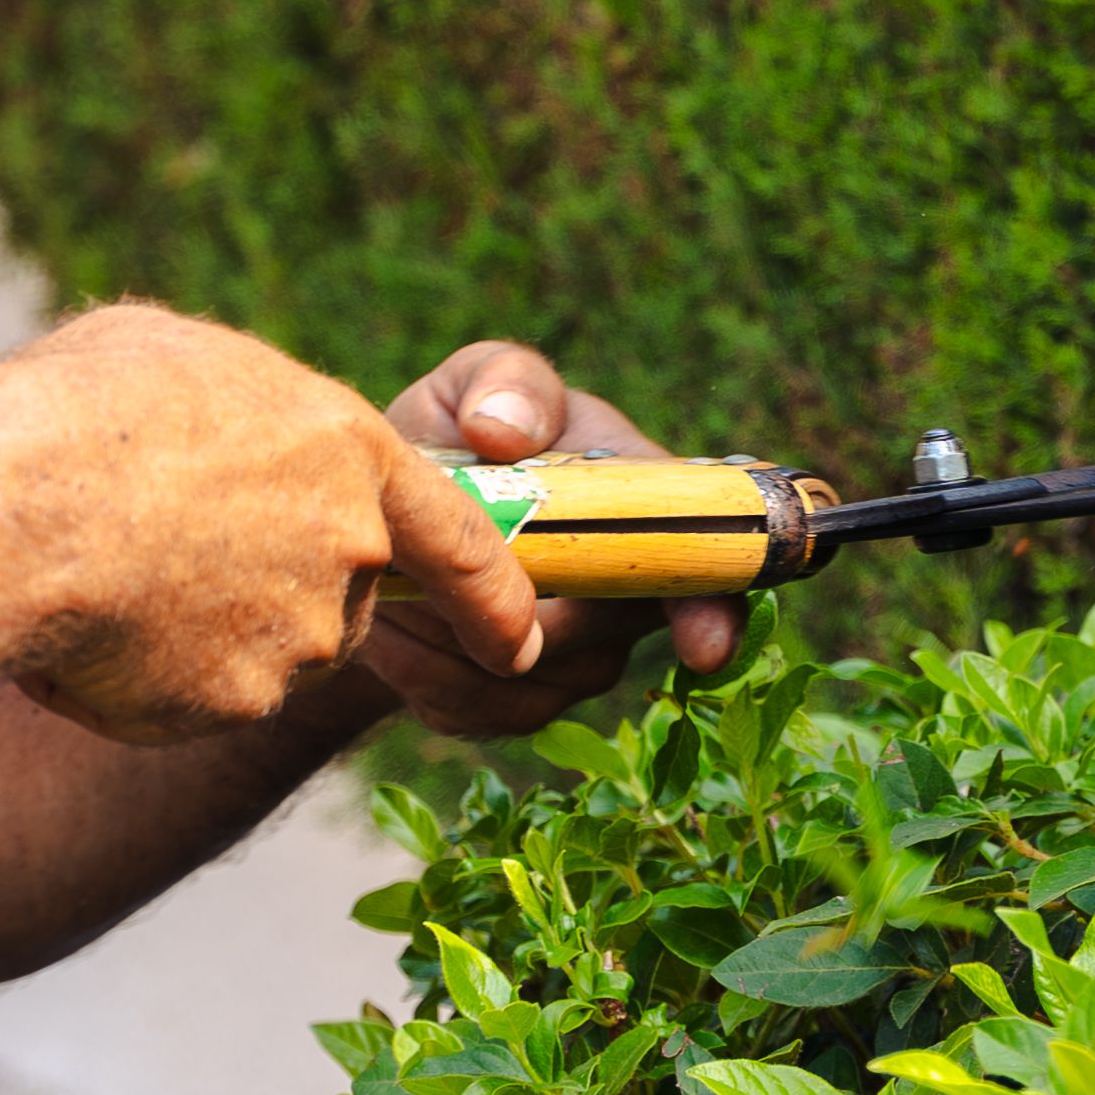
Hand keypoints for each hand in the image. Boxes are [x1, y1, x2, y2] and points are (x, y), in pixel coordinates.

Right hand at [0, 302, 528, 741]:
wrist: (13, 512)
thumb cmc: (78, 412)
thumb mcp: (174, 360)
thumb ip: (237, 410)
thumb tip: (221, 422)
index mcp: (349, 455)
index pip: (460, 540)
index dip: (491, 597)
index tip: (518, 639)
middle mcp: (347, 554)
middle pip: (330, 598)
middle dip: (261, 589)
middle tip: (159, 547)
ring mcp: (298, 637)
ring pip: (260, 652)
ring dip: (196, 630)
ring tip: (109, 574)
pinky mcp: (238, 704)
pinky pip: (196, 702)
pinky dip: (148, 679)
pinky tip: (91, 629)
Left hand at [358, 336, 750, 741]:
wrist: (383, 525)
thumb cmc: (450, 441)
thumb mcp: (470, 386)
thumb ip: (506, 382)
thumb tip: (506, 431)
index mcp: (639, 514)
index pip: (703, 572)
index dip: (711, 613)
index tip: (704, 645)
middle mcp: (624, 601)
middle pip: (596, 641)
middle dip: (509, 609)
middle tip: (429, 561)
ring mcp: (576, 662)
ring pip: (526, 682)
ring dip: (448, 637)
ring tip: (403, 581)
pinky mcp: (517, 705)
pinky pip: (476, 713)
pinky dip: (419, 673)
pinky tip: (397, 626)